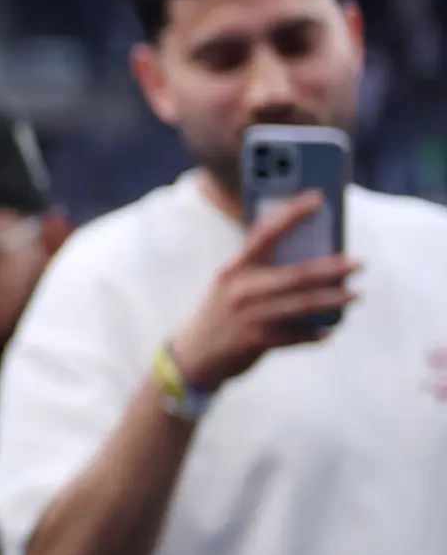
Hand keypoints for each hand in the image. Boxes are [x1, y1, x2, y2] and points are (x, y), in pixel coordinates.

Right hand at [169, 193, 361, 389]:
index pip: (266, 233)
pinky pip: (297, 334)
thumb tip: (310, 261)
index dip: (292, 214)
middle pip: (296, 275)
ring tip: (355, 295)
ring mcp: (249, 316)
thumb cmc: (221, 314)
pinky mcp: (257, 340)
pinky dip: (315, 333)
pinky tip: (329, 331)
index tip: (318, 198)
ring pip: (303, 304)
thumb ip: (260, 273)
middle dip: (332, 268)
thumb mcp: (231, 286)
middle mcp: (241, 289)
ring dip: (334, 299)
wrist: (194, 355)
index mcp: (235, 269)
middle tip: (359, 263)